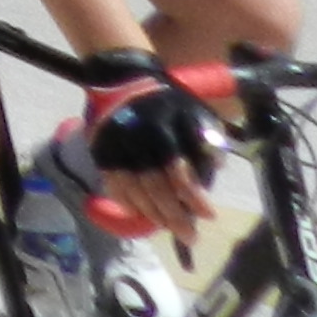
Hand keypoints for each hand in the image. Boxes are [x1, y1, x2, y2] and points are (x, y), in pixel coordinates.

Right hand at [85, 66, 226, 239]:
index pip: (178, 171)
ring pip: (133, 189)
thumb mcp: (196, 111)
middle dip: (174, 215)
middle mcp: (136, 139)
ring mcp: (115, 146)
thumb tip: (215, 168)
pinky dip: (126, 203)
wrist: (122, 81)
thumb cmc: (168, 102)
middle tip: (189, 235)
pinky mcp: (101, 151)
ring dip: (152, 214)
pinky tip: (140, 213)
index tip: (209, 216)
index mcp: (162, 128)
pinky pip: (112, 184)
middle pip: (154, 186)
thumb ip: (208, 138)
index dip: (194, 197)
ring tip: (169, 227)